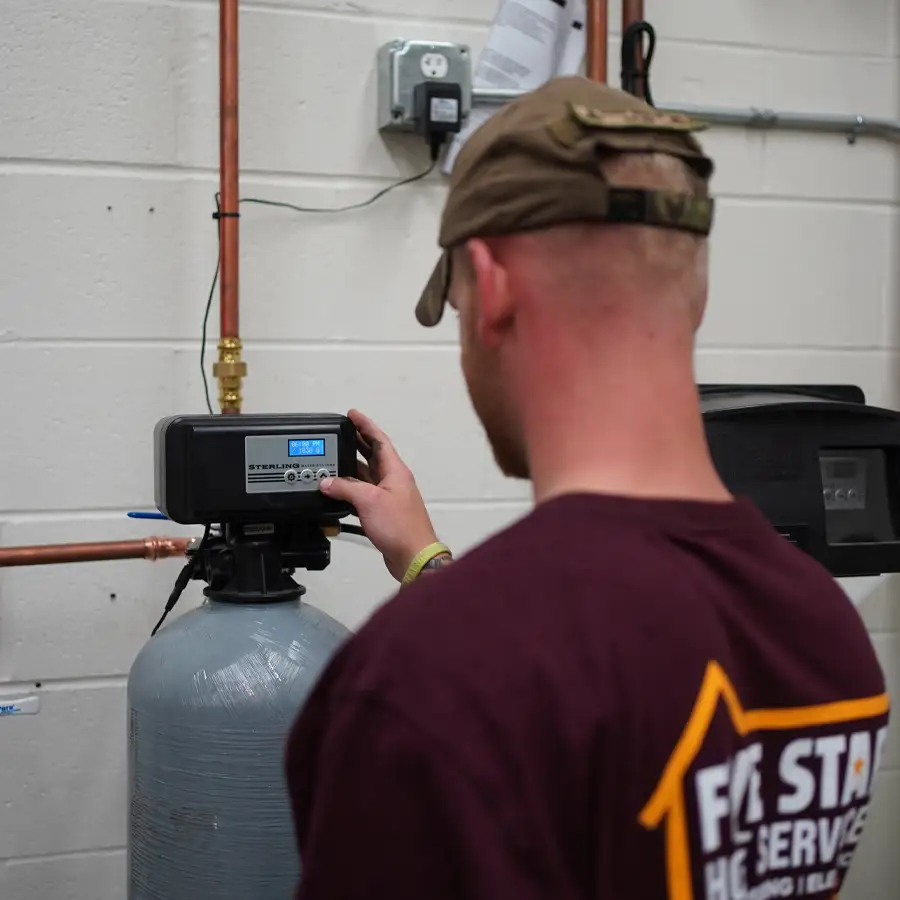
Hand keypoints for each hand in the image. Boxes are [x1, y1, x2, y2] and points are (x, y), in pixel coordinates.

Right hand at [319, 409, 440, 581]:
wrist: (412, 556)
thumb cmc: (401, 527)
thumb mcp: (368, 500)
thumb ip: (345, 488)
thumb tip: (327, 482)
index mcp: (395, 470)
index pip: (379, 439)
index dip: (365, 425)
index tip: (352, 414)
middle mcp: (392, 481)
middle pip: (372, 455)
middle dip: (356, 443)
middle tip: (341, 432)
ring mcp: (388, 497)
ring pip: (366, 475)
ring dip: (350, 467)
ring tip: (334, 459)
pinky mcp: (382, 513)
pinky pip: (363, 495)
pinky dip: (350, 491)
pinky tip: (338, 492)